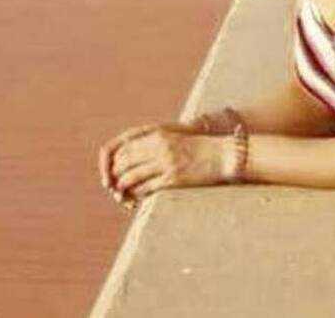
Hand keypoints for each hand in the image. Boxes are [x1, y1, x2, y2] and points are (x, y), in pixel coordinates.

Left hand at [104, 126, 235, 202]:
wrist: (223, 155)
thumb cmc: (197, 149)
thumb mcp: (172, 140)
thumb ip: (152, 145)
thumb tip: (130, 157)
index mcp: (156, 134)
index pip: (123, 147)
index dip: (111, 162)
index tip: (110, 173)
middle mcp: (159, 146)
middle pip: (124, 162)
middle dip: (114, 176)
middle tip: (113, 187)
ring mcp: (166, 162)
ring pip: (131, 177)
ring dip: (123, 188)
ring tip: (122, 195)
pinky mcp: (174, 178)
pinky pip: (146, 188)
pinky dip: (137, 195)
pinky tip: (137, 199)